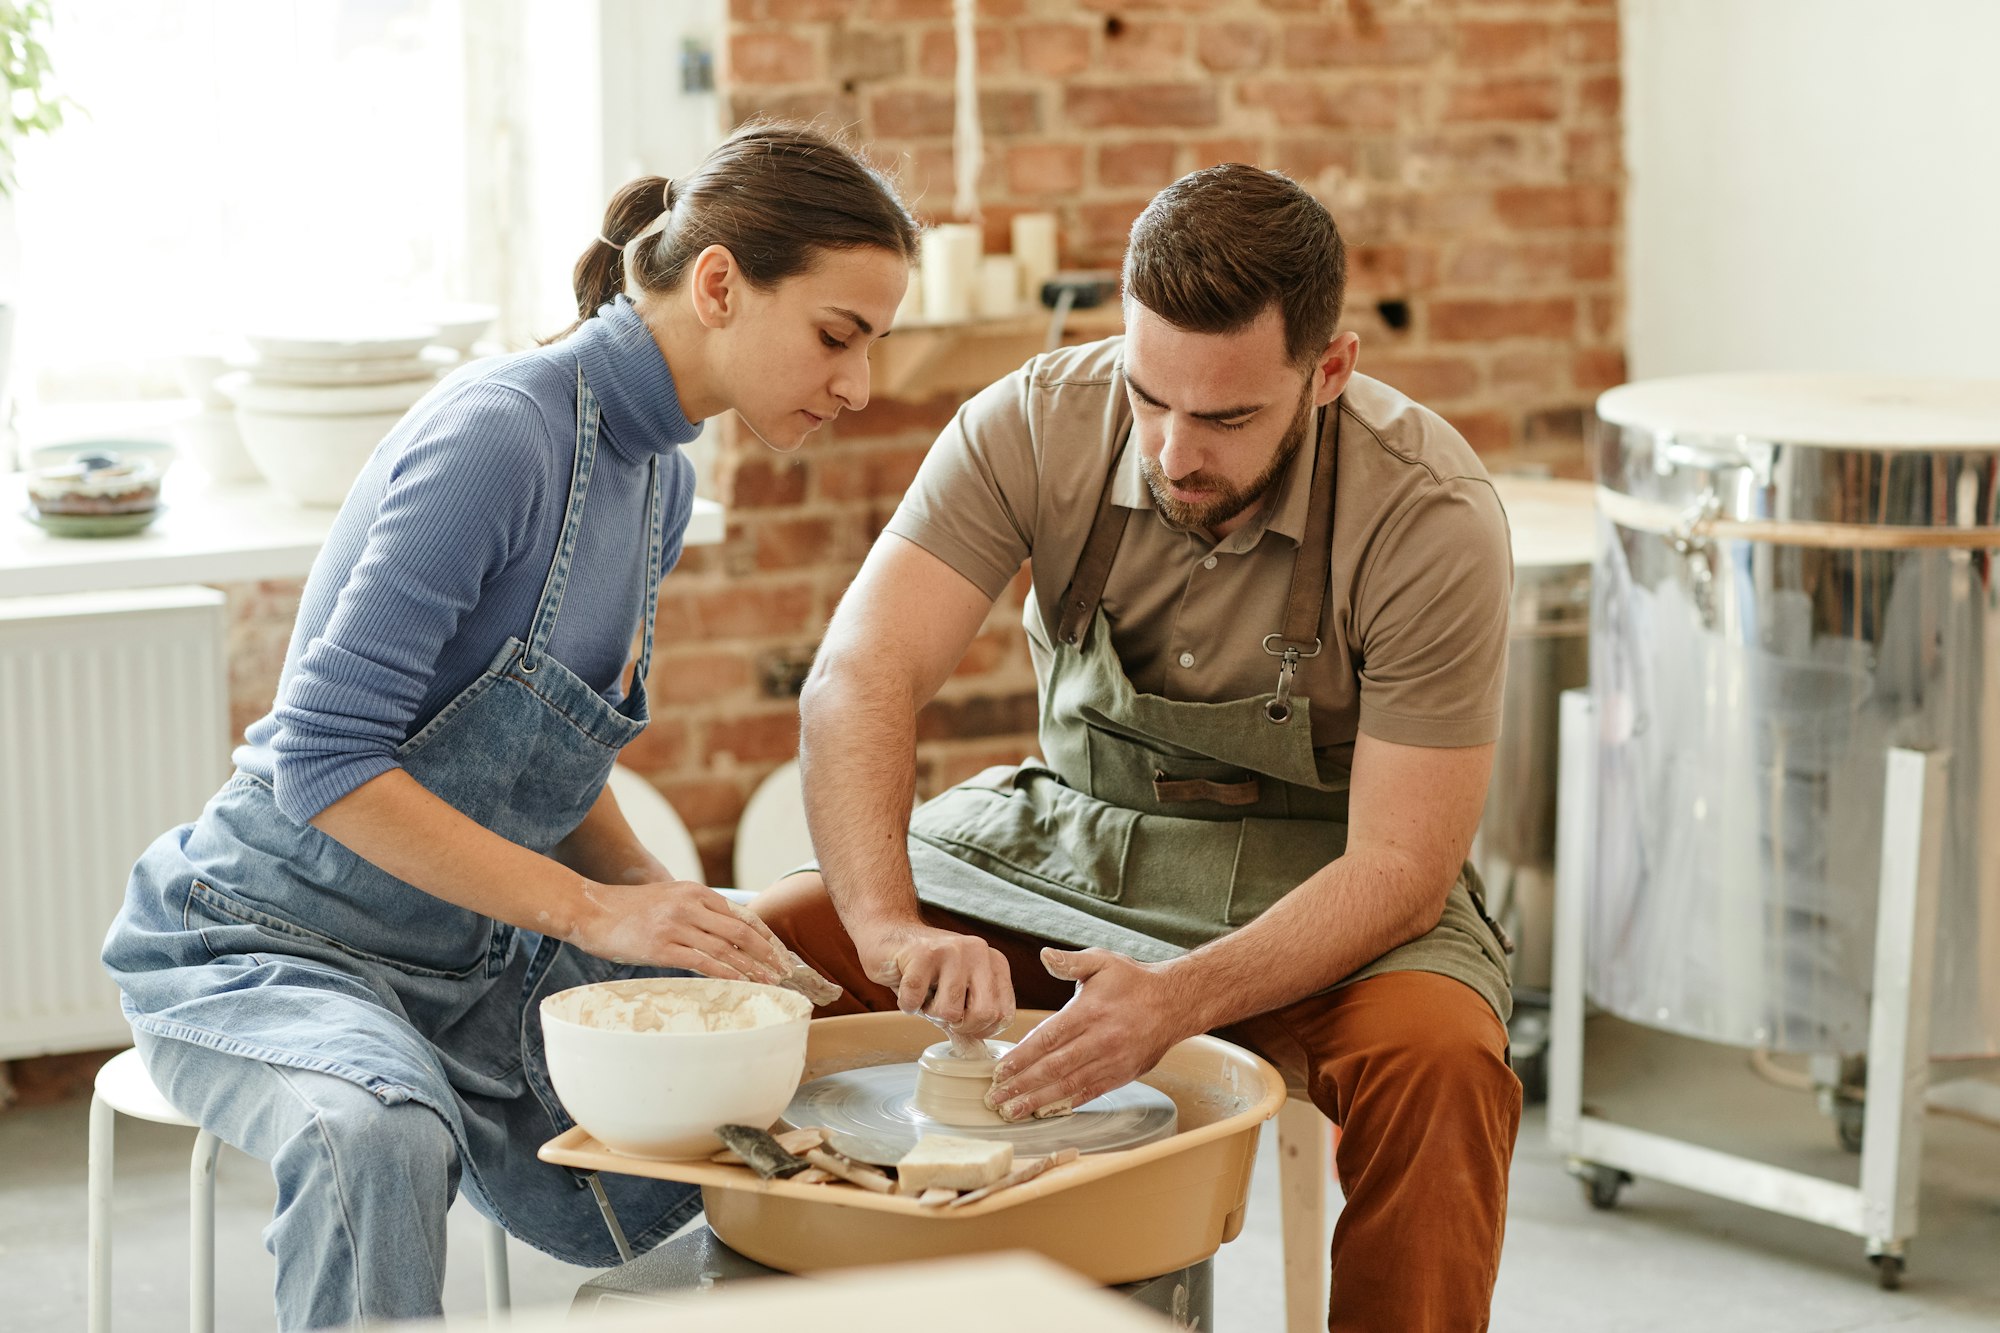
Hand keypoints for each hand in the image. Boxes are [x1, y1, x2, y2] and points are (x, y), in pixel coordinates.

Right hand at [571, 879, 786, 982]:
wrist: (591, 911)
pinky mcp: (662, 947)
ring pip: (726, 948)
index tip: (778, 951)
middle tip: (783, 969)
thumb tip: (722, 936)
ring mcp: (676, 926)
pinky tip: (740, 983)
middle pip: (740, 931)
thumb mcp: (667, 898)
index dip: (763, 934)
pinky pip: (703, 962)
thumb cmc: (628, 909)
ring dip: (752, 967)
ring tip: (769, 981)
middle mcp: (689, 905)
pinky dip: (727, 973)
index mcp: (693, 891)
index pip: (740, 914)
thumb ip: (694, 910)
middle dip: (766, 952)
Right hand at [852, 918, 1014, 1038]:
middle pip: (984, 1014)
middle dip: (959, 1026)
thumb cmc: (925, 970)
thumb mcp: (955, 993)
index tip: (962, 1024)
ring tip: (924, 994)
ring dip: (929, 1012)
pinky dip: (906, 1004)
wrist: (888, 935)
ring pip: (949, 1011)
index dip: (981, 1031)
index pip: (1004, 1014)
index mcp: (994, 962)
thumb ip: (968, 1020)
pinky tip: (906, 986)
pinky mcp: (921, 953)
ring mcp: (951, 949)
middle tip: (942, 1013)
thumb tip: (974, 1053)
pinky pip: (915, 1000)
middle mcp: (979, 951)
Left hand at [985, 948, 1196, 1121]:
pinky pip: (1090, 1093)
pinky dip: (1067, 1104)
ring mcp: (1112, 1061)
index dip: (1021, 1058)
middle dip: (1021, 1085)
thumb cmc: (1134, 981)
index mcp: (1089, 1012)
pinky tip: (1046, 1112)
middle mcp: (1100, 1040)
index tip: (999, 1071)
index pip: (1047, 1039)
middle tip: (995, 1099)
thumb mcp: (1103, 961)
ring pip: (1069, 1085)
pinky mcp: (1122, 1075)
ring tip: (1014, 1111)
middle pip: (1053, 1068)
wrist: (1176, 1002)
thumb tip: (1044, 955)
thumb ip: (1071, 962)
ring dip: (1039, 1100)